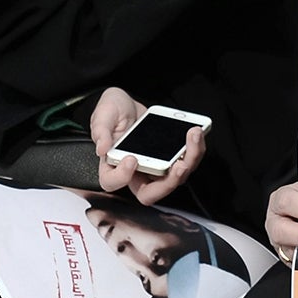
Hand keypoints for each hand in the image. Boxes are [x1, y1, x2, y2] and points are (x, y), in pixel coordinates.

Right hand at [91, 87, 203, 204]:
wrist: (129, 104)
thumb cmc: (113, 113)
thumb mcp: (103, 115)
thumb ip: (101, 131)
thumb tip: (102, 148)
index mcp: (112, 165)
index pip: (112, 183)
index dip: (122, 177)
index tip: (131, 159)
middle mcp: (134, 172)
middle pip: (151, 193)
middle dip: (169, 181)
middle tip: (180, 164)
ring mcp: (154, 166)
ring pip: (174, 178)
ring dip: (189, 160)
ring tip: (193, 135)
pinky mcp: (170, 157)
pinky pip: (185, 160)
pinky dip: (194, 149)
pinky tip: (196, 133)